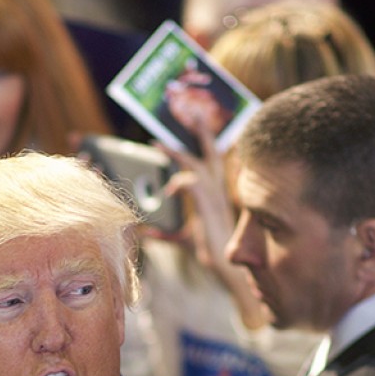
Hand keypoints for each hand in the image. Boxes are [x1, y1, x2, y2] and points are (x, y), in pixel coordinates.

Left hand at [166, 125, 266, 329]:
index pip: (209, 158)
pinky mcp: (208, 204)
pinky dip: (178, 183)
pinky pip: (190, 184)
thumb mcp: (184, 238)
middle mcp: (217, 188)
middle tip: (188, 109)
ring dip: (175, 151)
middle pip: (207, 150)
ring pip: (195, 162)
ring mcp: (214, 194)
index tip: (193, 124)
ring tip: (158, 142)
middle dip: (199, 129)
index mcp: (215, 190)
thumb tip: (145, 233)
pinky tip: (169, 189)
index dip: (200, 141)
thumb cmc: (211, 251)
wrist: (228, 265)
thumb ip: (166, 233)